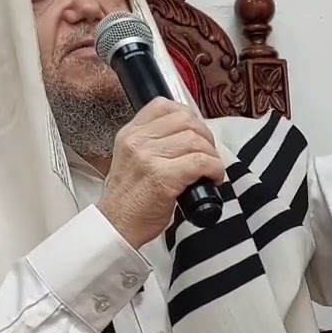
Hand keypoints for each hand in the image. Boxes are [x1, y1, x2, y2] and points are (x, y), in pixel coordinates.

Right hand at [96, 98, 225, 248]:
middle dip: (205, 137)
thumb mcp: (131, 159)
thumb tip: (189, 134)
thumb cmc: (130, 200)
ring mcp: (149, 157)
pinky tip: (212, 179)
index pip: (163, 105)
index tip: (196, 134)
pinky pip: (201, 162)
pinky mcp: (163, 176)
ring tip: (210, 171)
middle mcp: (137, 141)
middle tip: (208, 155)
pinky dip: (215, 169)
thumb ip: (152, 143)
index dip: (188, 117)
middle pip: (186, 120)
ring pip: (196, 140)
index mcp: (130, 133)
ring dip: (212, 156)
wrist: (117, 227)